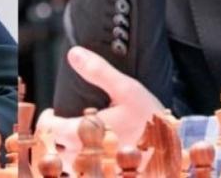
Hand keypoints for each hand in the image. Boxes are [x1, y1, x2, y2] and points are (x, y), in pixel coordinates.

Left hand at [35, 46, 165, 171]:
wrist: (173, 147)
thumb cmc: (150, 118)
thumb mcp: (126, 88)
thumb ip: (98, 70)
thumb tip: (75, 54)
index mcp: (89, 131)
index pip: (50, 129)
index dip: (46, 119)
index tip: (51, 113)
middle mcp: (89, 153)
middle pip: (54, 148)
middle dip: (53, 135)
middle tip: (59, 123)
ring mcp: (98, 167)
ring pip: (66, 164)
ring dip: (64, 150)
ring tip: (73, 137)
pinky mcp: (107, 173)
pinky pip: (82, 172)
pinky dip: (78, 162)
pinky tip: (87, 151)